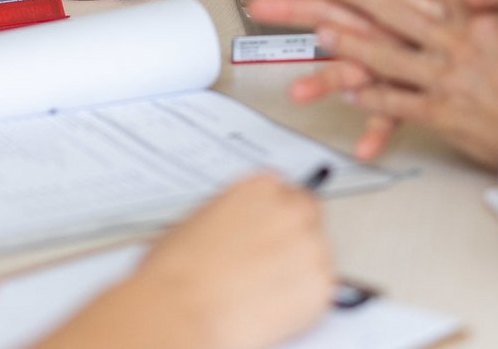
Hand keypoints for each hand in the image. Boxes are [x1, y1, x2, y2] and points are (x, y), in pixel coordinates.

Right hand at [36, 175, 331, 348]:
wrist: (178, 310)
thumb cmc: (176, 272)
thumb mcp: (201, 219)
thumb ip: (236, 214)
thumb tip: (246, 226)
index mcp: (260, 187)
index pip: (288, 192)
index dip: (278, 217)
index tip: (273, 232)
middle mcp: (291, 210)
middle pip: (309, 218)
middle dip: (294, 239)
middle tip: (271, 264)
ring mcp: (311, 247)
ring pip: (317, 256)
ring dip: (298, 271)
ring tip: (263, 291)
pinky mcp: (321, 287)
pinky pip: (320, 292)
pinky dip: (302, 303)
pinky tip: (270, 308)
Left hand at [256, 0, 497, 170]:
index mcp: (487, 22)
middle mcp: (458, 45)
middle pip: (396, 12)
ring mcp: (444, 80)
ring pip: (385, 57)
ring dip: (350, 44)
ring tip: (323, 32)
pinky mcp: (438, 113)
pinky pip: (395, 103)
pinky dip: (370, 98)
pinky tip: (349, 93)